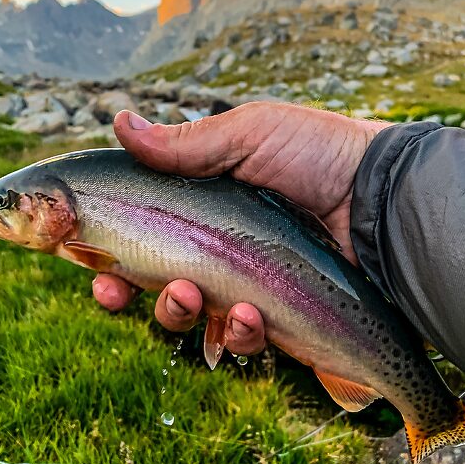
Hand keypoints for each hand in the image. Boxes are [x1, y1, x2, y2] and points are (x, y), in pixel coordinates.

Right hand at [93, 102, 389, 354]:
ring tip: (192, 295)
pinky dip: (239, 333)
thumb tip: (120, 122)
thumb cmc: (318, 155)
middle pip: (150, 286)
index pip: (139, 236)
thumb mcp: (249, 135)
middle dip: (123, 294)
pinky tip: (252, 314)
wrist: (382, 196)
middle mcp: (217, 252)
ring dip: (175, 313)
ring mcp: (246, 290)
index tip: (81, 256)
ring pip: (188, 321)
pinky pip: (243, 342)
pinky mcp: (278, 322)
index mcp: (202, 209)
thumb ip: (184, 145)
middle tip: (113, 288)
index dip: (103, 251)